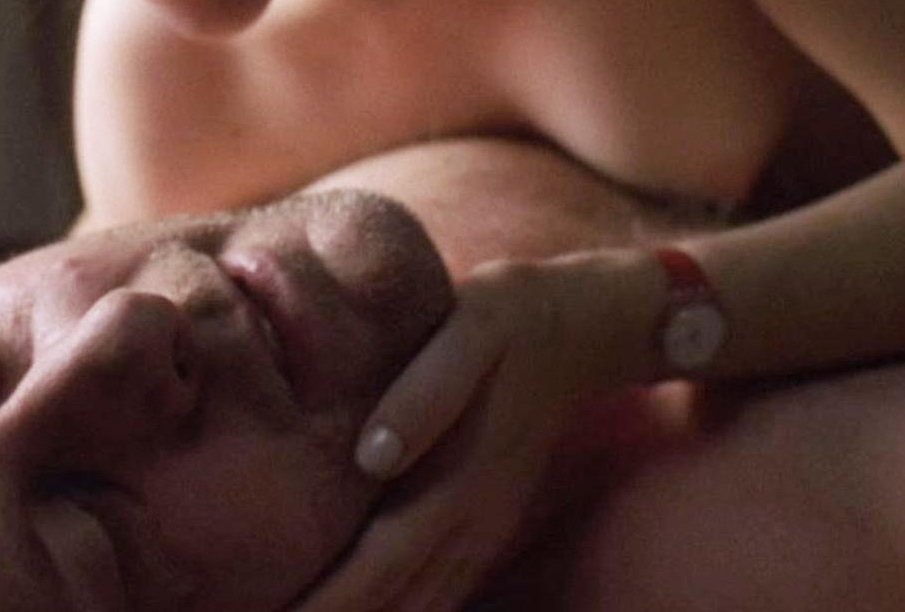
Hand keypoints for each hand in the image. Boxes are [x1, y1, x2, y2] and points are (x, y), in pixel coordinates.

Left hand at [291, 251, 659, 611]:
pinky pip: (443, 589)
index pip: (379, 568)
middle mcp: (471, 520)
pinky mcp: (488, 519)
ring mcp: (484, 526)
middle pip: (395, 604)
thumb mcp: (472, 330)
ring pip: (421, 606)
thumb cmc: (509, 321)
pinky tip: (372, 611)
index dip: (325, 607)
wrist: (579, 331)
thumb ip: (427, 392)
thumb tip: (371, 456)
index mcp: (458, 480)